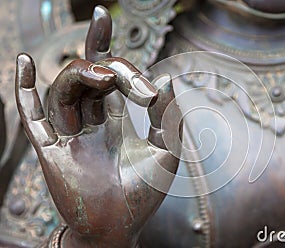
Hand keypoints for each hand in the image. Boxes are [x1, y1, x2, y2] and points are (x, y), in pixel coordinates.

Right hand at [15, 6, 181, 247]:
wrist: (120, 230)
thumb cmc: (144, 195)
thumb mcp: (167, 151)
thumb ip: (168, 116)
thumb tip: (167, 78)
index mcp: (113, 121)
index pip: (106, 75)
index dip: (103, 45)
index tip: (102, 14)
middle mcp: (89, 123)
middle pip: (86, 77)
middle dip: (104, 64)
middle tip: (122, 73)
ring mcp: (68, 135)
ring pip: (64, 91)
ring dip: (80, 75)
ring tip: (103, 74)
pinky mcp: (50, 151)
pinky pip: (32, 116)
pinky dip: (23, 90)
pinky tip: (21, 62)